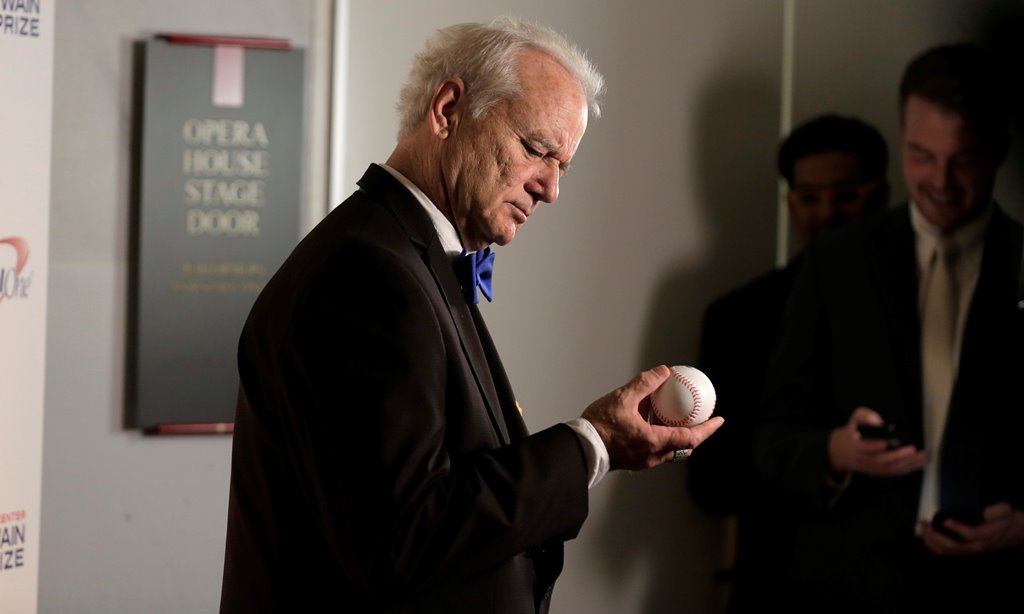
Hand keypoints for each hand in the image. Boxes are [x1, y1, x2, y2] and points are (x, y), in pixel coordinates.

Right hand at [581, 365, 723, 470]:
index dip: (708, 429)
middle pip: (684, 448)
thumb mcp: (622, 398)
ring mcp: (644, 461)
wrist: (580, 448)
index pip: (690, 438)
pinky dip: (662, 438)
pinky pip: (656, 450)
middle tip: (701, 419)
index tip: (719, 420)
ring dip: (677, 436)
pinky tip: (652, 423)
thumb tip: (663, 372)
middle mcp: (652, 455)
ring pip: (670, 450)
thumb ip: (645, 384)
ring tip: (678, 419)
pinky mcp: (634, 461)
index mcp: (654, 442)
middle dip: (696, 435)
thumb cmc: (598, 426)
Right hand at [827, 406, 925, 476]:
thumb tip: (877, 421)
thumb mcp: (854, 419)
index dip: (873, 446)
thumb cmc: (852, 432)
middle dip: (897, 456)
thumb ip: (864, 417)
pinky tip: (918, 464)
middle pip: (879, 460)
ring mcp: (870, 468)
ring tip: (922, 457)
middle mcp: (862, 459)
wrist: (842, 452)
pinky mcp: (877, 473)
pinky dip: (907, 469)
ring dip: (906, 464)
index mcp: (854, 445)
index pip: (863, 447)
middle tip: (912, 449)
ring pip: (888, 469)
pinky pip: (893, 473)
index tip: (885, 442)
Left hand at [919, 503, 1023, 555]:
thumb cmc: (1009, 520)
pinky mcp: (967, 550)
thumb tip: (984, 512)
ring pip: (948, 552)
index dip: (957, 529)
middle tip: (924, 523)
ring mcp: (971, 550)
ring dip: (932, 540)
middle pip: (952, 547)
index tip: (946, 521)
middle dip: (934, 535)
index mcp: (988, 535)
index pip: (970, 535)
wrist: (1017, 532)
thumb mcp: (1006, 510)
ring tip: (923, 527)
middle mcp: (977, 546)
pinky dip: (935, 545)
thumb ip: (996, 510)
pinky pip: (948, 552)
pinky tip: (928, 535)